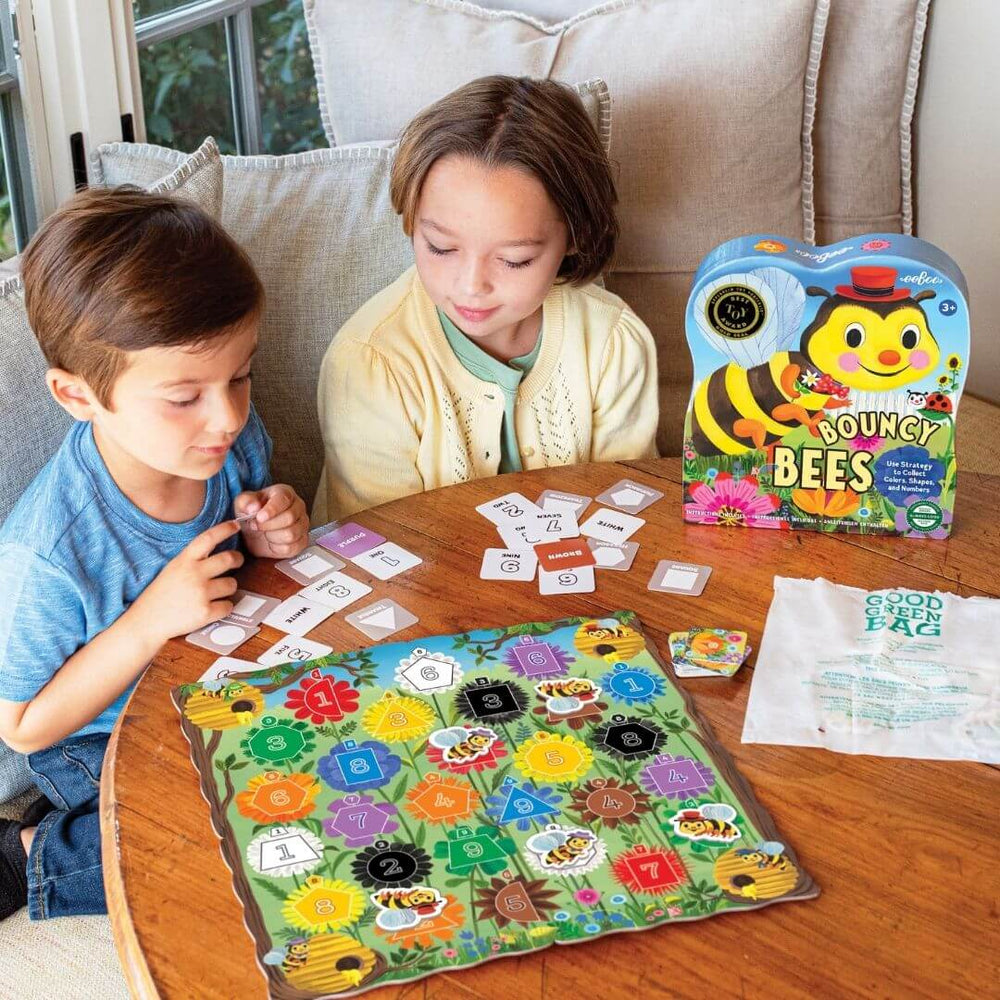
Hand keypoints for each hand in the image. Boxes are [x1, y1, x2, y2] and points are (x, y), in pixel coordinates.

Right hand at [129, 520, 243, 642]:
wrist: (147, 622)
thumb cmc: (161, 595)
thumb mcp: (173, 569)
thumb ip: (192, 560)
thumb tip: (218, 551)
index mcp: (184, 561)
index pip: (208, 538)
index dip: (224, 529)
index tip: (236, 525)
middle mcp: (194, 573)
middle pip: (228, 558)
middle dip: (237, 559)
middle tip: (237, 560)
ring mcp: (200, 593)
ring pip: (232, 584)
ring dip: (228, 588)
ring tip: (214, 593)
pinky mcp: (205, 612)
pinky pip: (229, 606)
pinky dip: (223, 608)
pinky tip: (210, 608)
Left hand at [234, 484, 309, 558]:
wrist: (256, 530)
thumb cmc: (253, 513)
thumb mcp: (243, 503)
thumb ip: (246, 502)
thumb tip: (253, 507)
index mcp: (285, 493)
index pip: (284, 499)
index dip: (272, 509)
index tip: (259, 517)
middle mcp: (298, 507)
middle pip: (289, 518)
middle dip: (268, 525)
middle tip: (256, 525)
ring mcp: (302, 525)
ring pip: (291, 534)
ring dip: (272, 537)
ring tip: (264, 533)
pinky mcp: (302, 541)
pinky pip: (292, 548)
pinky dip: (277, 548)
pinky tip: (271, 542)